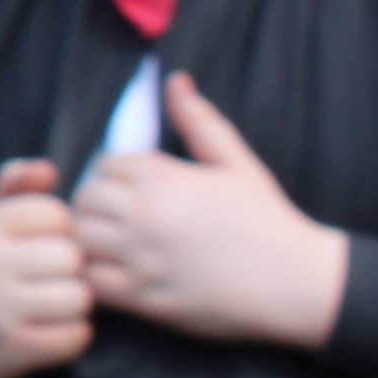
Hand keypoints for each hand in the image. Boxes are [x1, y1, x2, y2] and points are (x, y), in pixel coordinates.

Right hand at [0, 157, 93, 377]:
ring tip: (50, 306)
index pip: (55, 214)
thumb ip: (16, 189)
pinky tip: (49, 332)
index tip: (40, 247)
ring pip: (79, 296)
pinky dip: (72, 336)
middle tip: (47, 281)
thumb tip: (46, 168)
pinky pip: (77, 334)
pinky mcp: (13, 347)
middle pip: (71, 256)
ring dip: (75, 305)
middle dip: (70, 270)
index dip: (59, 232)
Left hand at [74, 72, 348, 348]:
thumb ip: (199, 120)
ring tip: (113, 243)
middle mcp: (146, 215)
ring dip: (89, 239)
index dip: (113, 174)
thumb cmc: (267, 219)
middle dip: (96, 204)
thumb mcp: (237, 162)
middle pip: (84, 199)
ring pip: (80, 239)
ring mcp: (142, 258)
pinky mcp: (144, 298)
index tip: (130, 188)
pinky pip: (93, 281)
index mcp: (163, 179)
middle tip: (116, 216)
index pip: (103, 165)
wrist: (297, 281)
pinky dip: (95, 275)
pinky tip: (117, 272)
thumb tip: (174, 80)